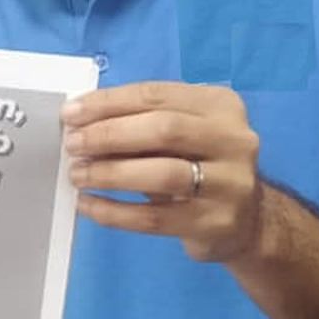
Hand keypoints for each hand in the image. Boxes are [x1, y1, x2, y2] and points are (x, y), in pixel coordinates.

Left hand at [63, 81, 261, 261]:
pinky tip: (88, 206)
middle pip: (163, 129)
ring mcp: (230, 184)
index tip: (70, 114)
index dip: (107, 103)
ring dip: (110, 172)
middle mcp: (234, 140)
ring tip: (77, 175)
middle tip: (73, 145)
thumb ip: (140, 121)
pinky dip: (115, 212)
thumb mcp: (180, 133)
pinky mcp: (216, 223)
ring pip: (162, 174)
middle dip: (109, 135)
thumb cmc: (197, 162)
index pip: (155, 95)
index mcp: (219, 105)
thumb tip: (80, 122)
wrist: (247, 219)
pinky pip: (156, 218)